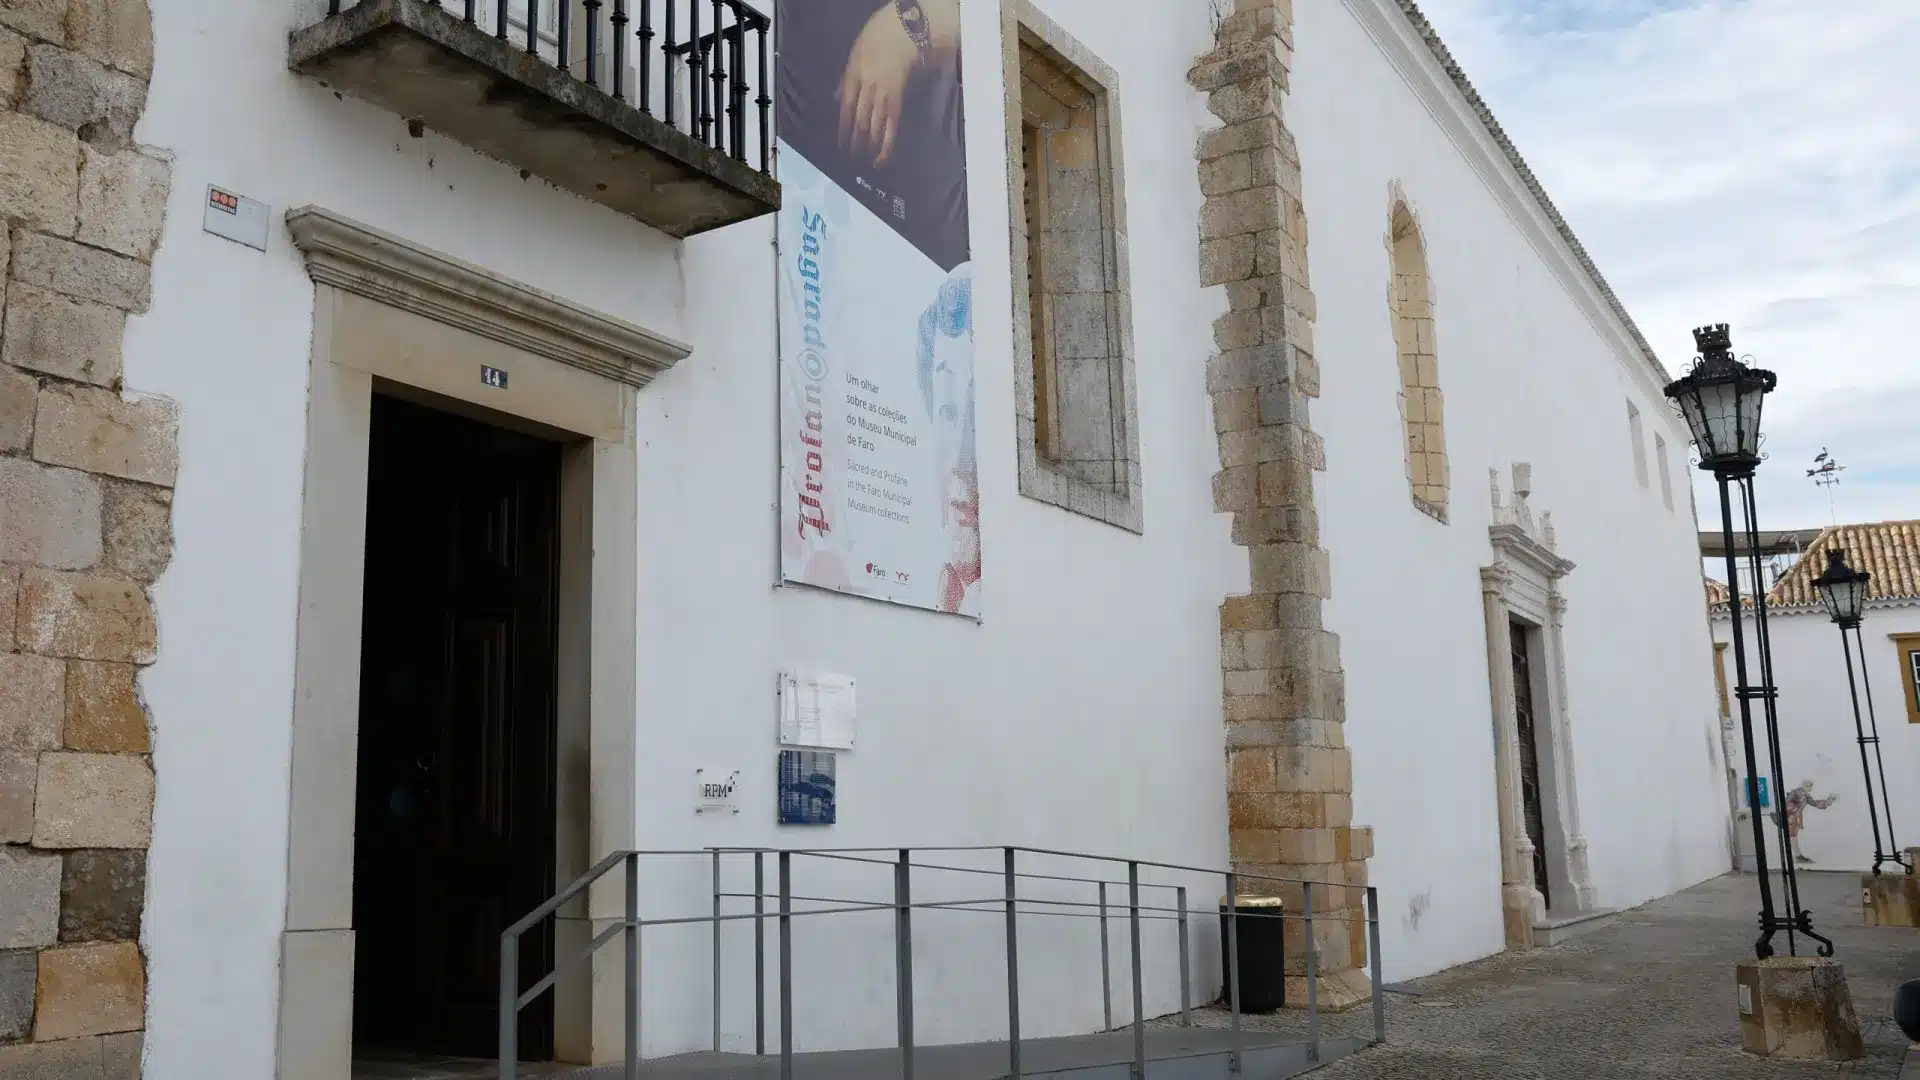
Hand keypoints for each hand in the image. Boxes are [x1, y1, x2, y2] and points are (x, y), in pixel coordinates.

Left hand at [838, 4, 918, 167]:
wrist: (900, 34)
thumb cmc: (875, 41)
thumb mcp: (853, 57)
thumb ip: (844, 80)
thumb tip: (835, 99)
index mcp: (853, 78)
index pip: (845, 109)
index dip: (842, 129)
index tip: (840, 145)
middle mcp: (866, 90)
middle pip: (859, 121)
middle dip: (854, 142)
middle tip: (851, 158)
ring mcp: (882, 96)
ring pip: (873, 127)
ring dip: (868, 147)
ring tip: (864, 161)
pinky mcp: (897, 100)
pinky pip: (891, 126)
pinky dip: (886, 144)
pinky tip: (882, 158)